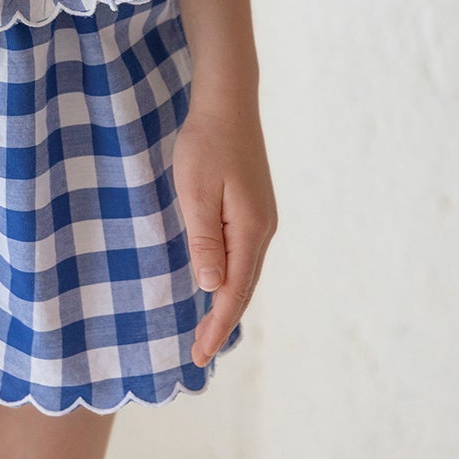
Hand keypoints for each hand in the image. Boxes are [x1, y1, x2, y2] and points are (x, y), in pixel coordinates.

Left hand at [171, 93, 278, 368]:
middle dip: (222, 322)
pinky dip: (232, 278)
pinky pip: (244, 254)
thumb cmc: (206, 144)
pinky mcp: (254, 207)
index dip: (216, 326)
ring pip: (246, 272)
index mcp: (250, 230)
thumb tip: (212, 289)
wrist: (228, 101)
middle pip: (244, 288)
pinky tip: (218, 284)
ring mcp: (261, 218)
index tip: (199, 356)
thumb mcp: (196, 192)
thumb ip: (204, 241)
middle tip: (199, 354)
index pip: (234, 292)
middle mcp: (263, 229)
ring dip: (227, 302)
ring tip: (207, 329)